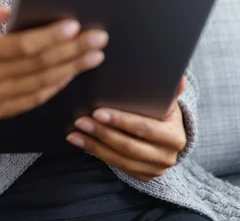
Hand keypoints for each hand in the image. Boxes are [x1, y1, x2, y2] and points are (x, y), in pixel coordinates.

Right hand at [0, 6, 107, 117]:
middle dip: (72, 50)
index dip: (49, 36)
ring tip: (95, 54)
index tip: (74, 25)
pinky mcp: (4, 112)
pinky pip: (37, 98)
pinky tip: (75, 71)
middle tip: (98, 38)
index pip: (21, 45)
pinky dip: (58, 84)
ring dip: (72, 68)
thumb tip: (7, 10)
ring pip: (42, 83)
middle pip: (38, 65)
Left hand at [66, 77, 187, 181]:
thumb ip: (171, 89)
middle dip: (101, 133)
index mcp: (174, 136)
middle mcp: (167, 156)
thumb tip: (179, 77)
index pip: (143, 128)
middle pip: (128, 146)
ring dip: (93, 145)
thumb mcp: (168, 100)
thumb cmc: (163, 110)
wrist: (168, 134)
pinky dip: (96, 152)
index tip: (98, 112)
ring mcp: (155, 169)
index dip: (120, 121)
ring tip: (75, 132)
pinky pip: (116, 165)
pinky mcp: (142, 175)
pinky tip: (80, 142)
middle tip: (80, 121)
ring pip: (119, 159)